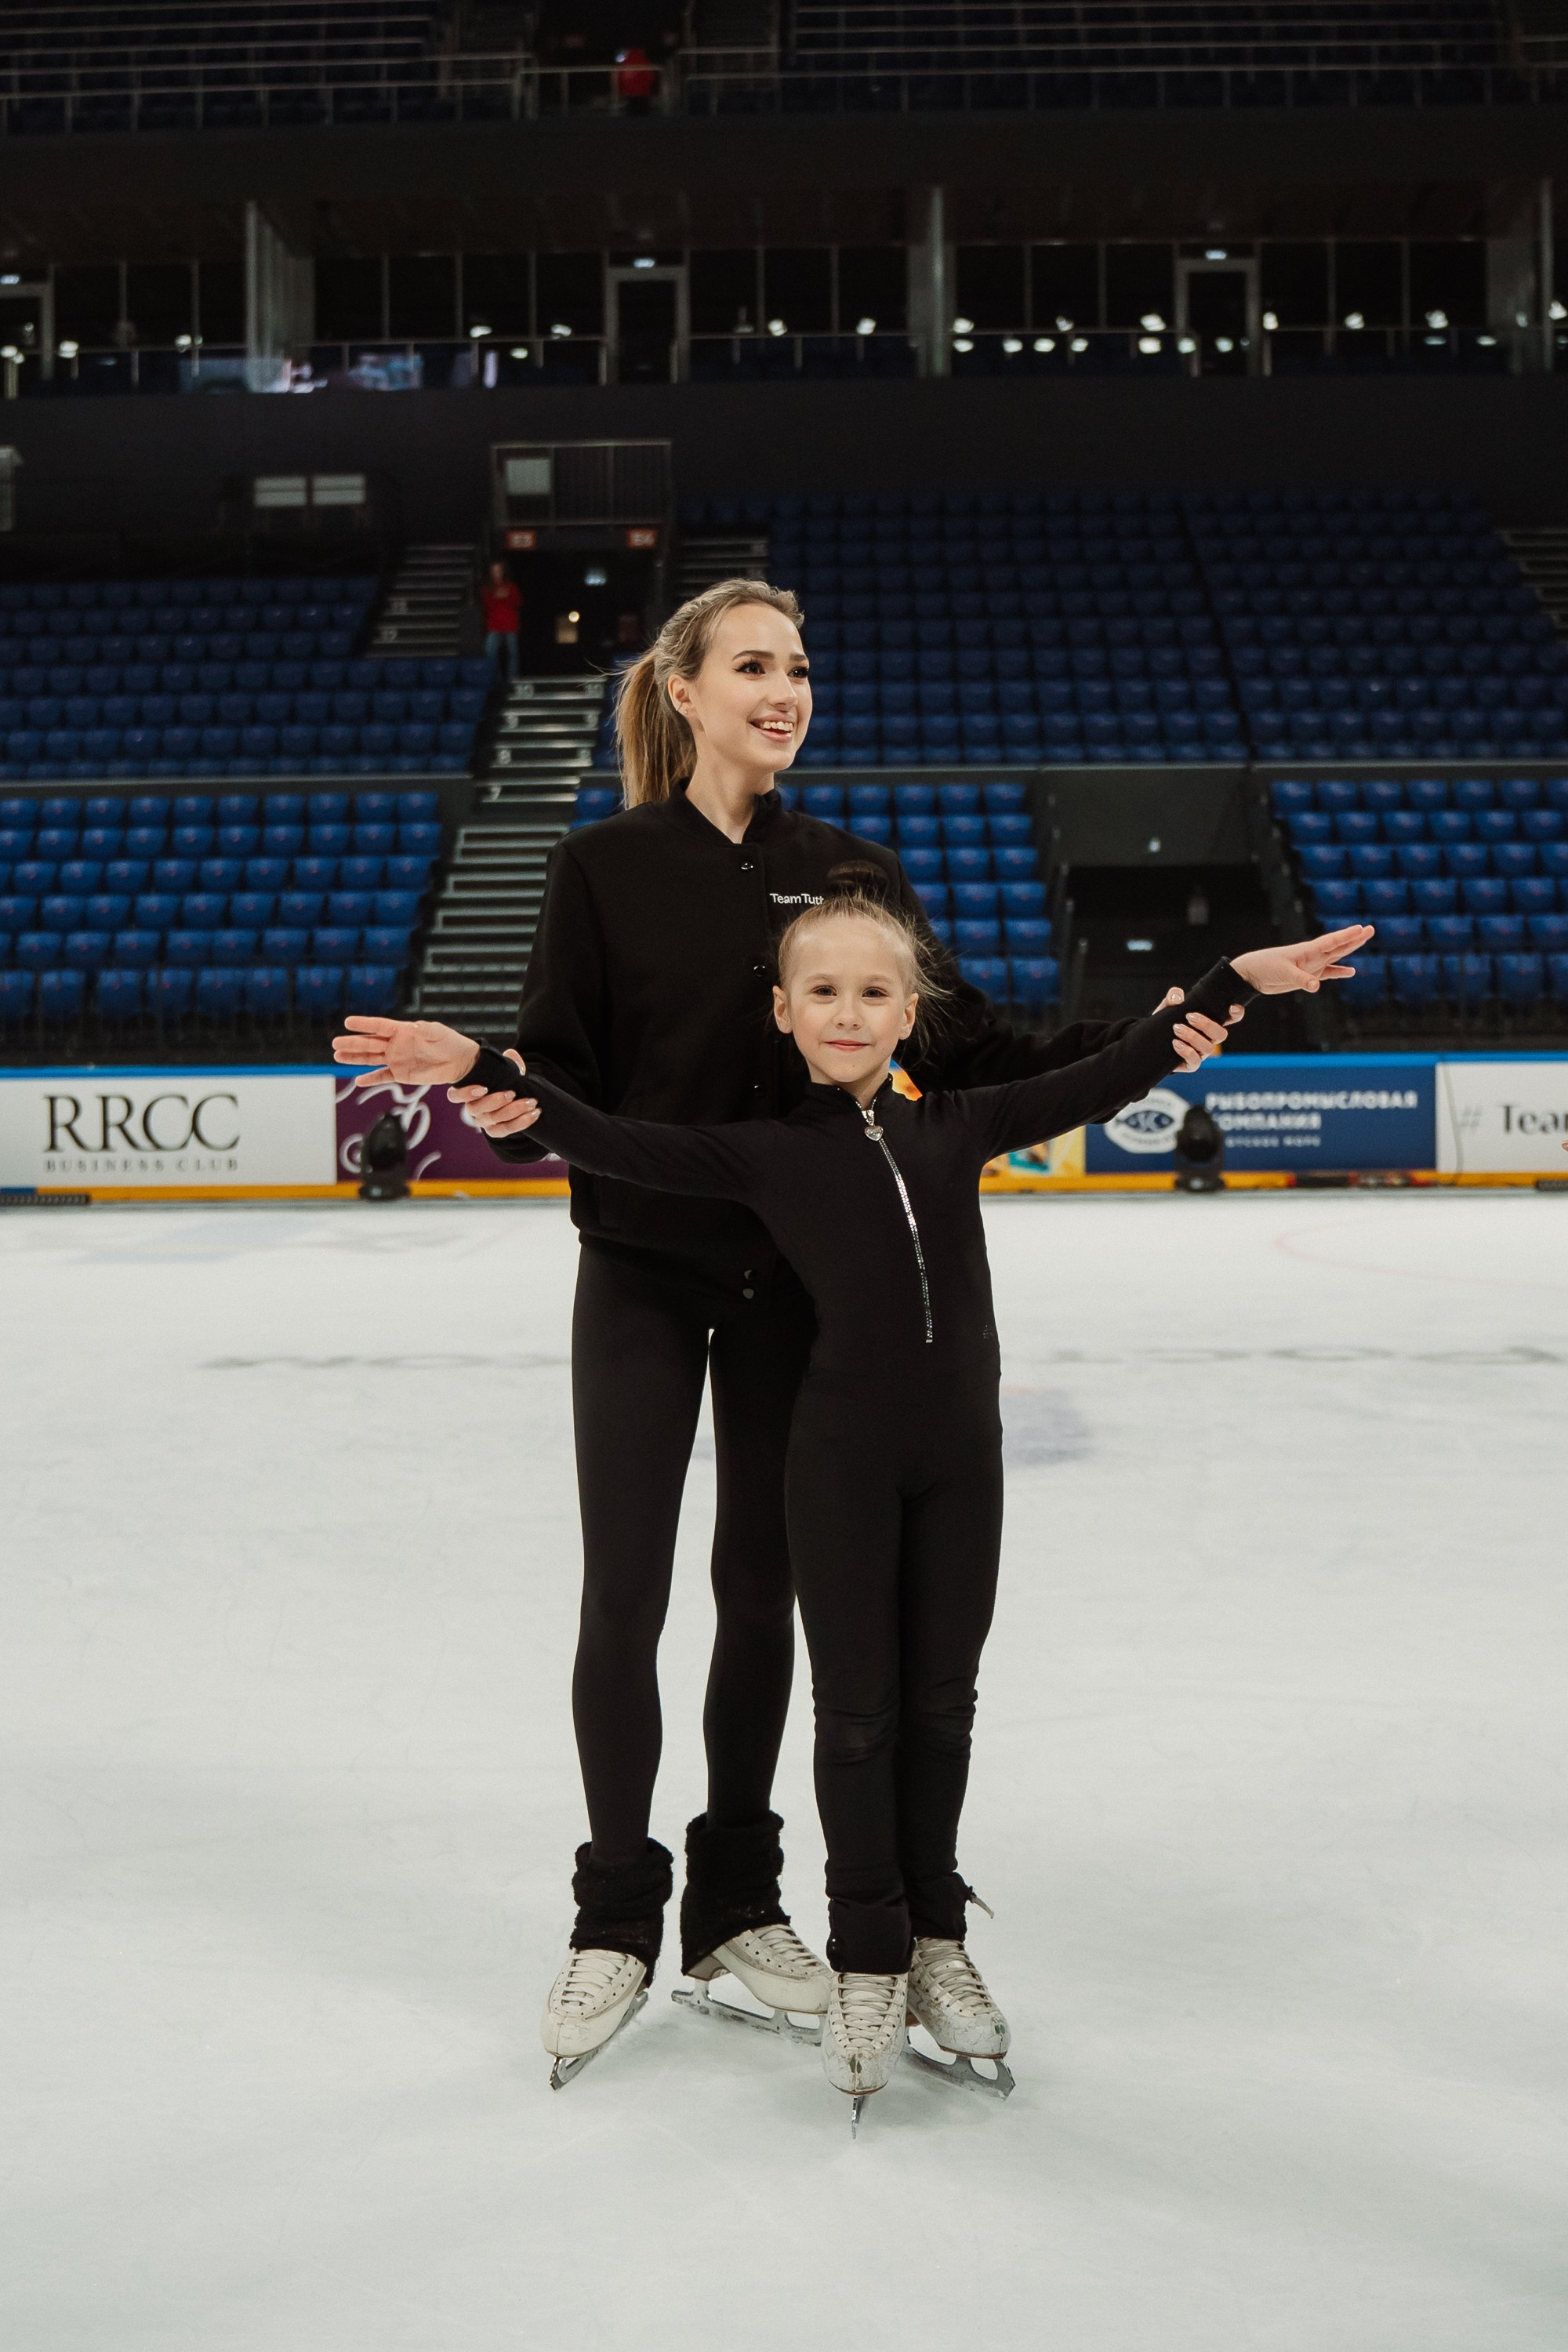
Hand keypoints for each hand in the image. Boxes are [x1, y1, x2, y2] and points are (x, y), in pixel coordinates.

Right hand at [333, 1014, 482, 1086]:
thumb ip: (425, 1030)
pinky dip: (371, 1079)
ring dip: (355, 1058)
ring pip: (371, 1059)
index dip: (365, 1024)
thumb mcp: (438, 1033)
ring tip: (337, 1057)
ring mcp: (396, 1059)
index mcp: (403, 1031)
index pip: (380, 1026)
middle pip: (370, 1043)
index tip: (348, 1022)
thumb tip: (412, 1027)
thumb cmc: (449, 1042)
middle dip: (353, 1043)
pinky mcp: (401, 1074)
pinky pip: (382, 1076)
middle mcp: (396, 1044)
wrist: (459, 1061)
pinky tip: (358, 1080)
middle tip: (336, 1043)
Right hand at [447, 1045, 542, 1138]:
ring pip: (493, 1119)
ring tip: (531, 1102)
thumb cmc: (505, 1080)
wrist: (516, 1096)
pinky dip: (522, 1122)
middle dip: (496, 1101)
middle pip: (476, 1109)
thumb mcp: (505, 1069)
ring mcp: (483, 1121)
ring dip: (514, 1110)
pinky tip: (535, 1113)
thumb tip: (511, 1055)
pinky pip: (506, 1129)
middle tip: (513, 1093)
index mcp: (468, 1092)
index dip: (465, 1093)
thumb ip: (507, 1061)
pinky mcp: (495, 1131)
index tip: (484, 1088)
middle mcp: (473, 1108)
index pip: (454, 1096)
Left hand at [1154, 988, 1244, 1073]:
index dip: (1236, 1014)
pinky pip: (1195, 1061)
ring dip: (1193, 1037)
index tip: (1232, 1007)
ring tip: (1177, 1029)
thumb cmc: (1165, 1025)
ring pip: (1208, 1047)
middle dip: (1207, 1024)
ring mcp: (1201, 1052)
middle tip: (1189, 1017)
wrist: (1151, 1044)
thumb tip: (1177, 997)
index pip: (1229, 1019)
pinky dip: (1186, 1051)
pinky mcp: (1191, 1064)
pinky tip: (1176, 1043)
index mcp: (1208, 1024)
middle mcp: (1208, 1039)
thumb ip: (1172, 998)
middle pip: (1221, 1034)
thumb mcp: (1167, 1009)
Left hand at [1229, 926, 1375, 995]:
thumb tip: (1316, 986)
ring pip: (1335, 956)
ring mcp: (1312, 965)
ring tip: (1364, 940)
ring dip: (1350, 949)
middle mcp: (1313, 956)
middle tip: (1371, 929)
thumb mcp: (1283, 973)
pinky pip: (1328, 973)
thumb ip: (1301, 979)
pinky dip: (1339, 973)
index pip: (1331, 941)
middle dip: (1354, 938)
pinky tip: (1351, 972)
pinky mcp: (1308, 976)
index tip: (1361, 929)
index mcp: (1307, 951)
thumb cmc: (1265, 967)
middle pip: (1338, 945)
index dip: (1346, 936)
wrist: (1252, 974)